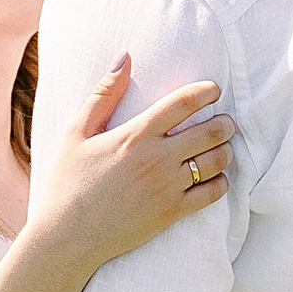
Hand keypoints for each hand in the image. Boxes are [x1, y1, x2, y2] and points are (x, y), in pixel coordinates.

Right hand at [25, 59, 233, 275]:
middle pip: (209, 131)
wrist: (67, 235)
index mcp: (135, 135)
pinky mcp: (172, 213)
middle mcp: (156, 159)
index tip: (214, 91)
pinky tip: (215, 178)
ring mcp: (167, 187)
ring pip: (216, 162)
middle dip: (225, 123)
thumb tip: (125, 56)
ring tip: (222, 147)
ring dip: (225, 151)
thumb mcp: (78, 132)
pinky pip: (212, 194)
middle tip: (225, 122)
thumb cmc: (69, 181)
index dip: (206, 92)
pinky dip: (221, 182)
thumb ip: (104, 93)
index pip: (183, 103)